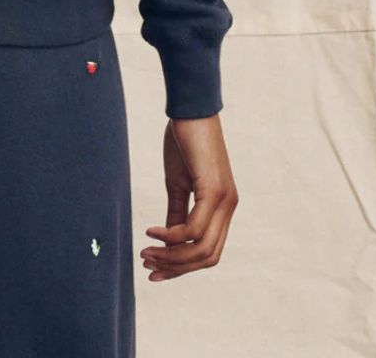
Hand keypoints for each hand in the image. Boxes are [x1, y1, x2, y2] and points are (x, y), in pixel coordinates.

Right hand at [140, 114, 237, 279]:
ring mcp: (225, 200)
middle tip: (147, 265)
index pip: (208, 251)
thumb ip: (177, 213)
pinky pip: (195, 228)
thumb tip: (169, 241)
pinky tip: (152, 231)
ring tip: (146, 252)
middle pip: (207, 257)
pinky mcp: (214, 190)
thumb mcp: (178, 183)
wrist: (190, 109)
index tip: (154, 268)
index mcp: (222, 207)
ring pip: (202, 248)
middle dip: (176, 267)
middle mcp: (229, 208)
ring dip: (172, 256)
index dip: (182, 266)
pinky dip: (172, 236)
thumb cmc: (185, 140)